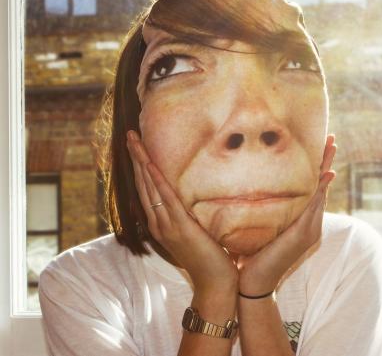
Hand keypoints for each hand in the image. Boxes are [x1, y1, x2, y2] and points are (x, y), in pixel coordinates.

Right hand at [126, 130, 237, 294]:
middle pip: (142, 184)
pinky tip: (149, 164)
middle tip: (130, 135)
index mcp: (160, 223)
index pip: (146, 190)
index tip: (137, 147)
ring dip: (141, 162)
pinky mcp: (180, 227)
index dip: (140, 167)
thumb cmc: (208, 257)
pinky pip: (165, 199)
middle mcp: (158, 222)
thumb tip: (192, 197)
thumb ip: (188, 215)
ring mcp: (166, 225)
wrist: (215, 283)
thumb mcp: (194, 231)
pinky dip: (155, 181)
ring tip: (134, 141)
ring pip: (149, 187)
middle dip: (136, 158)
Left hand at [237, 134, 336, 295]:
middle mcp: (308, 221)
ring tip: (331, 148)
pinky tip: (326, 174)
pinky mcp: (304, 234)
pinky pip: (314, 206)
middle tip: (331, 138)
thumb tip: (247, 189)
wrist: (252, 281)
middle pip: (320, 184)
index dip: (314, 165)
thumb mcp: (256, 225)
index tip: (316, 143)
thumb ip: (260, 209)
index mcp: (297, 217)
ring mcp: (309, 227)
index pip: (309, 186)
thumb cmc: (250, 253)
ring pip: (320, 191)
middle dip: (325, 160)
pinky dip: (321, 190)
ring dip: (327, 168)